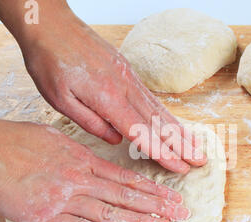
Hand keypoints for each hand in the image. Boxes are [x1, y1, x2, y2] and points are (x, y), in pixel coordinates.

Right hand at [0, 111, 188, 221]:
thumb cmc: (17, 141)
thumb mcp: (57, 137)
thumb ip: (80, 150)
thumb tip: (98, 157)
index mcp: (84, 160)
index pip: (127, 179)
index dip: (153, 190)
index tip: (172, 197)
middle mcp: (80, 179)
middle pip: (126, 196)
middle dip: (156, 207)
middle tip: (179, 215)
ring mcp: (64, 198)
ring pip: (109, 213)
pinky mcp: (46, 216)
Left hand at [18, 6, 205, 173]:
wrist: (51, 25)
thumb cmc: (50, 61)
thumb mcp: (59, 99)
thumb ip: (90, 122)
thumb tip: (116, 140)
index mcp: (108, 98)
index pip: (142, 133)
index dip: (163, 152)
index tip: (181, 167)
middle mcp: (125, 88)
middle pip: (159, 122)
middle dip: (181, 145)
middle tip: (200, 160)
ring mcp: (130, 78)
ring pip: (160, 109)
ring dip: (180, 130)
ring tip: (196, 145)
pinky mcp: (128, 71)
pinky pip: (152, 97)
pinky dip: (167, 113)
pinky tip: (174, 123)